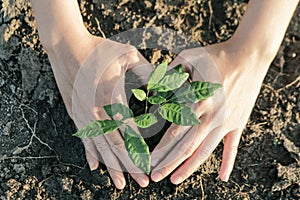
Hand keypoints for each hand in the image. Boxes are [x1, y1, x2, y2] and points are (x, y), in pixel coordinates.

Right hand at [48, 35, 152, 188]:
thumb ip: (149, 72)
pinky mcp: (75, 114)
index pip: (131, 132)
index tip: (152, 165)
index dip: (142, 151)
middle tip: (143, 183)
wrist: (67, 47)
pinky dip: (91, 154)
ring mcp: (84, 115)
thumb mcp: (128, 56)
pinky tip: (95, 167)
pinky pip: (84, 139)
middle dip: (130, 166)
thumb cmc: (100, 50)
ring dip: (112, 167)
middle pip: (116, 146)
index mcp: (112, 98)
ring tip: (121, 184)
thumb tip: (168, 84)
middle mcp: (97, 112)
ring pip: (100, 148)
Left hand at [150, 41, 270, 183]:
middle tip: (155, 176)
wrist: (249, 55)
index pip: (175, 132)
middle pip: (186, 147)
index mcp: (197, 101)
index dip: (160, 149)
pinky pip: (232, 147)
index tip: (149, 160)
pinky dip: (227, 163)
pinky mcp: (238, 122)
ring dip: (189, 167)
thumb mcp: (189, 57)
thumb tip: (152, 87)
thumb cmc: (217, 55)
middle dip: (169, 163)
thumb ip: (169, 72)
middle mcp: (211, 116)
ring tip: (175, 180)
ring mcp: (226, 121)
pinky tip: (223, 177)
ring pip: (205, 151)